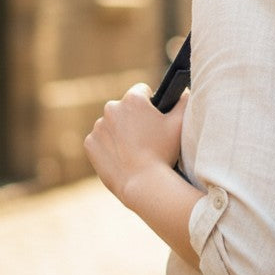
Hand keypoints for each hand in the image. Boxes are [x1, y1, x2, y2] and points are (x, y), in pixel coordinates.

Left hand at [84, 83, 187, 204]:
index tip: (155, 118)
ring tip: (135, 150)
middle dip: (134, 117)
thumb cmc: (164, 152)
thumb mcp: (180, 124)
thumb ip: (184, 101)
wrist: (143, 183)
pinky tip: (122, 157)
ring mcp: (98, 126)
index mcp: (133, 99)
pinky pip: (100, 140)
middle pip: (125, 108)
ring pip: (112, 124)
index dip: (151, 104)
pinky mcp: (90, 143)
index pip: (142, 91)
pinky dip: (109, 146)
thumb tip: (184, 91)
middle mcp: (111, 108)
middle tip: (147, 137)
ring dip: (120, 131)